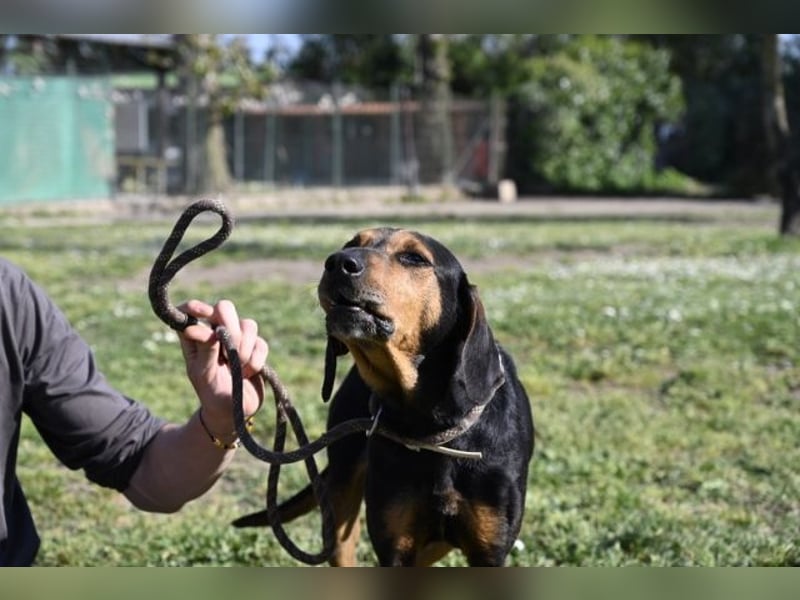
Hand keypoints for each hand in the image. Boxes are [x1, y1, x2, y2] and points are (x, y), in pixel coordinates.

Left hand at [177, 299, 267, 430]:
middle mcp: (216, 333)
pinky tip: (248, 373)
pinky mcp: (256, 348)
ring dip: (245, 347)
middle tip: (231, 344)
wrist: (233, 413)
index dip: (196, 307)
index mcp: (195, 338)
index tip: (205, 314)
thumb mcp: (203, 374)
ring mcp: (238, 339)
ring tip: (239, 367)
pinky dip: (256, 359)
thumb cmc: (210, 394)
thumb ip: (205, 351)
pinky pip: (261, 342)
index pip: (189, 311)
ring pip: (248, 324)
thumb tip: (208, 329)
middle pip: (224, 307)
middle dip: (230, 324)